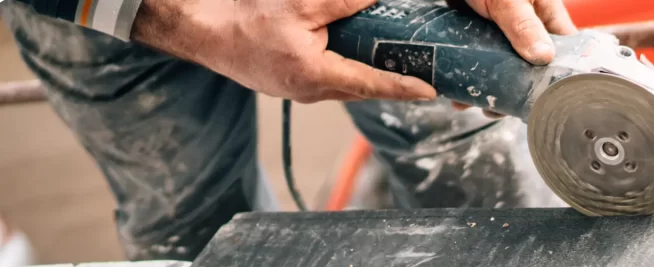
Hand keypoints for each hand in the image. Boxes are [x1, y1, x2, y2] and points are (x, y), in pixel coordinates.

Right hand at [130, 0, 436, 102]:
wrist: (201, 29)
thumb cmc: (244, 18)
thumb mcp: (302, 4)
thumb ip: (346, 1)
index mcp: (314, 77)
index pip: (371, 85)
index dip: (403, 88)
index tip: (430, 91)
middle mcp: (309, 91)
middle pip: (363, 89)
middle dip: (393, 82)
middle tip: (425, 75)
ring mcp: (299, 91)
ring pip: (347, 85)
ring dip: (372, 76)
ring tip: (400, 65)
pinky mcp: (291, 83)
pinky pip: (331, 79)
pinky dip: (350, 68)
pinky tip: (362, 54)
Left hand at [447, 0, 578, 117]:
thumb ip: (523, 24)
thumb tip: (544, 58)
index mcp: (546, 12)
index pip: (564, 50)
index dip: (556, 77)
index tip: (543, 102)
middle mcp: (526, 22)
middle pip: (527, 64)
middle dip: (512, 88)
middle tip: (497, 108)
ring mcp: (500, 26)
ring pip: (499, 63)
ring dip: (485, 84)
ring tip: (469, 103)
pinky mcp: (475, 27)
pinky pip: (475, 54)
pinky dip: (466, 70)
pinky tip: (453, 87)